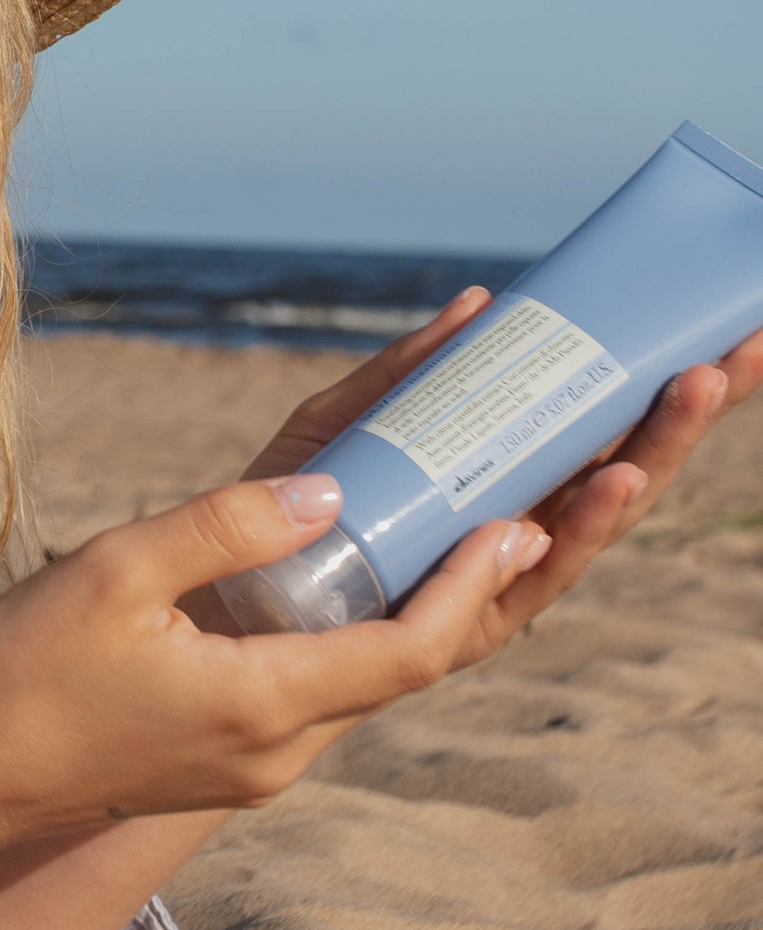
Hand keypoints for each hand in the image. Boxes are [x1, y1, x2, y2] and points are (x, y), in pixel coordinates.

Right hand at [0, 473, 556, 855]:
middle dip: (484, 590)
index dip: (474, 584)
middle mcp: (281, 750)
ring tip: (479, 526)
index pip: (409, 650)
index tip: (520, 519)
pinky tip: (375, 573)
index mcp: (258, 704)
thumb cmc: (21, 668)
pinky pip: (332, 689)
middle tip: (536, 510)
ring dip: (433, 610)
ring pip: (377, 681)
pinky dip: (372, 630)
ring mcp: (262, 765)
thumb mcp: (115, 570)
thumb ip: (227, 527)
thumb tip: (330, 490)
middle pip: (414, 667)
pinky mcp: (237, 760)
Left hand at [243, 291, 762, 666]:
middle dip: (683, 417)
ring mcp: (493, 582)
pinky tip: (609, 484)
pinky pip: (531, 577)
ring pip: (595, 523)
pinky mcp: (462, 625)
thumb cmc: (285, 515)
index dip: (659, 388)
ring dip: (649, 458)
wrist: (219, 608)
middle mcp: (512, 535)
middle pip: (619, 472)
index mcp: (499, 486)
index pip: (596, 432)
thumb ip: (404, 372)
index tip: (721, 332)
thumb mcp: (341, 423)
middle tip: (743, 352)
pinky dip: (575, 530)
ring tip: (689, 396)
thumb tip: (480, 303)